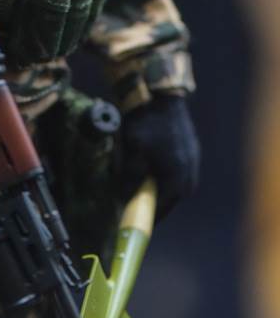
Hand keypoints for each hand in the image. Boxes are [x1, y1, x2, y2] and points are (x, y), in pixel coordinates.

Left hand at [120, 93, 199, 219]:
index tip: (129, 220)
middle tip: (132, 201)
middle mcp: (189, 177)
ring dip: (156, 187)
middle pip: (167, 200)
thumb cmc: (147, 123)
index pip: (159, 210)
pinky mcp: (192, 153)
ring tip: (139, 182)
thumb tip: (124, 197)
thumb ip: (130, 177)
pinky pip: (176, 173)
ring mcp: (193, 165)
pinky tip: (150, 166)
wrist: (163, 96)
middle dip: (150, 202)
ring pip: (172, 186)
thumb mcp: (133, 151)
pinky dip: (163, 174)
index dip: (143, 216)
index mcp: (177, 181)